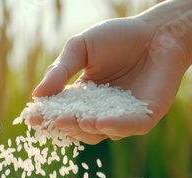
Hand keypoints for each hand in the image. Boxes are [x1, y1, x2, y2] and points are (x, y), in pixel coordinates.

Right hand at [31, 16, 189, 143]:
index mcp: (85, 97)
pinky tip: (100, 122)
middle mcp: (103, 111)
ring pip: (101, 133)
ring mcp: (124, 116)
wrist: (159, 30)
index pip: (62, 112)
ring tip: (77, 121)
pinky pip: (129, 127)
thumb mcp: (81, 48)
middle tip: (54, 120)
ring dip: (87, 129)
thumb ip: (61, 70)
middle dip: (66, 126)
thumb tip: (37, 94)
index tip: (32, 117)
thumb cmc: (119, 36)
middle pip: (79, 128)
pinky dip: (114, 126)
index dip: (48, 116)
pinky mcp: (146, 117)